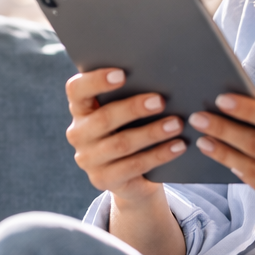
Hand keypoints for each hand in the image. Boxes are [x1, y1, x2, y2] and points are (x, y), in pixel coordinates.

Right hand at [65, 69, 186, 203]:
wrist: (134, 176)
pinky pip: (133, 166)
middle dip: (133, 108)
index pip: (77, 90)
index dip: (96, 80)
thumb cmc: (131, 130)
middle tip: (160, 101)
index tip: (122, 74)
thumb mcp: (126, 113)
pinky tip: (178, 146)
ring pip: (121, 144)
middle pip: (103, 118)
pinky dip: (159, 155)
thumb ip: (131, 95)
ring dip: (151, 133)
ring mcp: (88, 159)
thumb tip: (160, 77)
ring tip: (176, 124)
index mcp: (80, 109)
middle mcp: (78, 134)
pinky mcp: (102, 179)